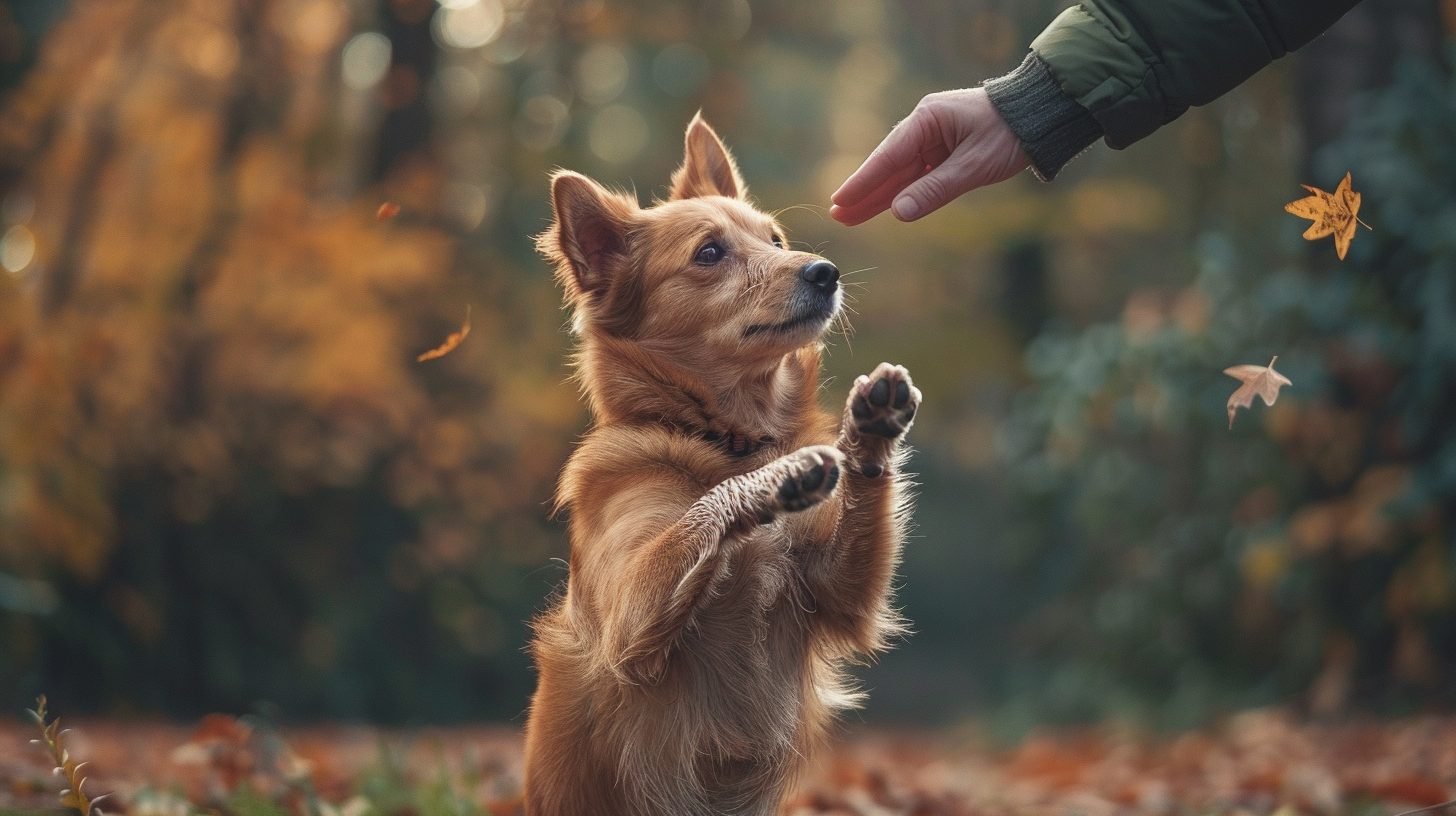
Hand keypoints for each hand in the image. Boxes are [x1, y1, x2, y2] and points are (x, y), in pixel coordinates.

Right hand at [829, 88, 1028, 224]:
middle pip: (889, 166)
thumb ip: (935, 190)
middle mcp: (926, 126)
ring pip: (901, 172)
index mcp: (927, 120)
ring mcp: (935, 137)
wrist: (1042, 114)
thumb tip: (899, 212)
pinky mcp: (946, 148)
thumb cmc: (1010, 133)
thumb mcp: (974, 166)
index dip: (863, 182)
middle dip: (864, 192)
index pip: (888, 157)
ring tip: (852, 216)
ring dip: (879, 195)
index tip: (839, 201)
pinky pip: (918, 174)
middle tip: (837, 215)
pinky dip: (902, 191)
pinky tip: (885, 206)